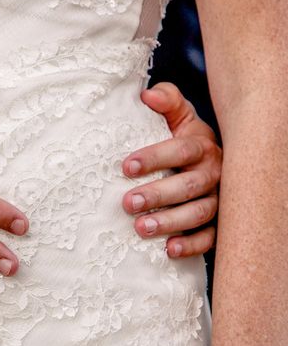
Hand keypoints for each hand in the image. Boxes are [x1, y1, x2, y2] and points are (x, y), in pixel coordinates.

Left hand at [122, 83, 221, 256]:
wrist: (209, 161)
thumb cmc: (184, 138)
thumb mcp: (179, 116)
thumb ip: (166, 101)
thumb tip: (147, 95)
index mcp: (202, 146)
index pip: (181, 150)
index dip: (155, 158)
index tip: (126, 167)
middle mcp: (214, 173)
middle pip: (189, 185)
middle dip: (158, 195)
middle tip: (127, 203)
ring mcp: (219, 199)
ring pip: (200, 212)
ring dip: (171, 222)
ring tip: (141, 228)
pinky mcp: (219, 223)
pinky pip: (211, 237)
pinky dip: (192, 245)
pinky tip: (169, 250)